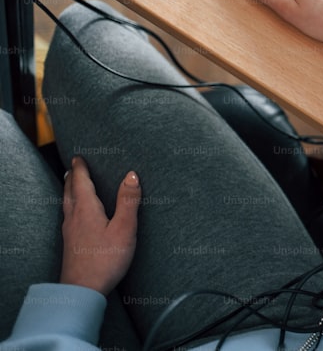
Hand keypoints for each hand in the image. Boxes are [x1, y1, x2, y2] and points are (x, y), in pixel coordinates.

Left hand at [60, 157, 140, 295]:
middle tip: (73, 168)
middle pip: (69, 192)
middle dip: (72, 178)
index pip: (81, 183)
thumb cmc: (105, 260)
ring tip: (72, 186)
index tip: (79, 157)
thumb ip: (128, 201)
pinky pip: (68, 217)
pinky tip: (76, 216)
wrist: (82, 290)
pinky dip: (70, 207)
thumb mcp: (124, 228)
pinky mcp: (71, 245)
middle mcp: (74, 218)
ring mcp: (70, 232)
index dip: (81, 169)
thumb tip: (131, 175)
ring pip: (66, 205)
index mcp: (86, 210)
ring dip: (69, 192)